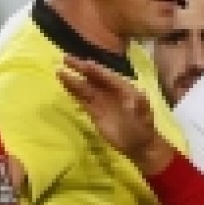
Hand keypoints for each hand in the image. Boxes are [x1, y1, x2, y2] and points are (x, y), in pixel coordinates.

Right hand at [57, 55, 173, 173]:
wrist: (139, 145)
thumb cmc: (142, 127)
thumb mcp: (143, 114)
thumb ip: (137, 104)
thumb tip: (131, 99)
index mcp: (123, 88)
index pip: (107, 75)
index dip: (95, 69)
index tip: (84, 63)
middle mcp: (111, 91)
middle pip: (93, 77)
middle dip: (80, 69)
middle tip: (66, 59)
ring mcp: (102, 102)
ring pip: (85, 88)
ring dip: (73, 80)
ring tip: (60, 72)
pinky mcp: (95, 113)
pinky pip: (83, 100)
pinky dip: (74, 93)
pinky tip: (66, 86)